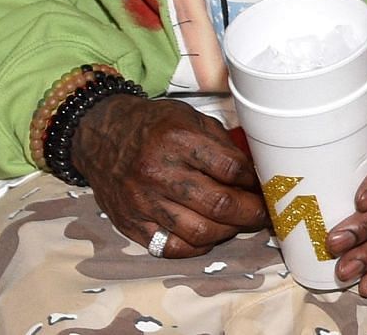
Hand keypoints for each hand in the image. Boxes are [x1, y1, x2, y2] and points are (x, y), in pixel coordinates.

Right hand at [71, 95, 266, 258]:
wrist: (102, 136)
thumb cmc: (153, 125)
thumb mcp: (190, 118)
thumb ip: (222, 144)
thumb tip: (253, 171)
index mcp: (178, 139)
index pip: (231, 168)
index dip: (254, 181)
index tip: (264, 185)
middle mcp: (159, 172)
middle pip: (219, 204)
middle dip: (250, 212)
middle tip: (263, 213)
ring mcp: (143, 201)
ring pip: (199, 231)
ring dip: (228, 231)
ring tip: (238, 224)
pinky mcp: (131, 223)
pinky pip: (172, 247)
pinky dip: (197, 246)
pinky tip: (209, 235)